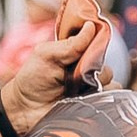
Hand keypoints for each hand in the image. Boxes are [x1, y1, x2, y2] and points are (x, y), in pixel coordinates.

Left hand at [0, 0, 113, 134]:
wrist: (24, 110)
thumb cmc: (32, 79)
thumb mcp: (46, 54)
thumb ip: (70, 44)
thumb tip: (90, 26)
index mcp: (77, 53)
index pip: (98, 43)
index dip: (98, 45)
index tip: (91, 48)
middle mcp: (87, 70)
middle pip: (106, 65)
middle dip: (94, 69)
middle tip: (75, 76)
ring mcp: (91, 89)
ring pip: (112, 84)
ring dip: (98, 86)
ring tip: (77, 91)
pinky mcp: (93, 106)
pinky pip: (110, 102)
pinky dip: (102, 101)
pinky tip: (84, 101)